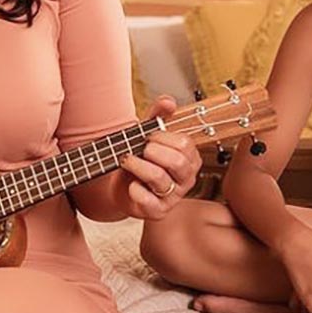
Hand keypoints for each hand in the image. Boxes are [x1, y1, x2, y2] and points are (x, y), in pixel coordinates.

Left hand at [115, 96, 201, 219]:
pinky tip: (131, 184)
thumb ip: (157, 115)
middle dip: (153, 151)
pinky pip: (148, 201)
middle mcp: (186, 179)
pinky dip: (135, 190)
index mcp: (189, 159)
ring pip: (160, 179)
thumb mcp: (146, 134)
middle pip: (178, 162)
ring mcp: (173, 197)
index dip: (164, 137)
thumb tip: (168, 101)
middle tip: (139, 149)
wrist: (121, 185)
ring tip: (126, 160)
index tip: (148, 137)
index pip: (185, 144)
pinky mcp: (158, 211)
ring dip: (138, 166)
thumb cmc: (140, 158)